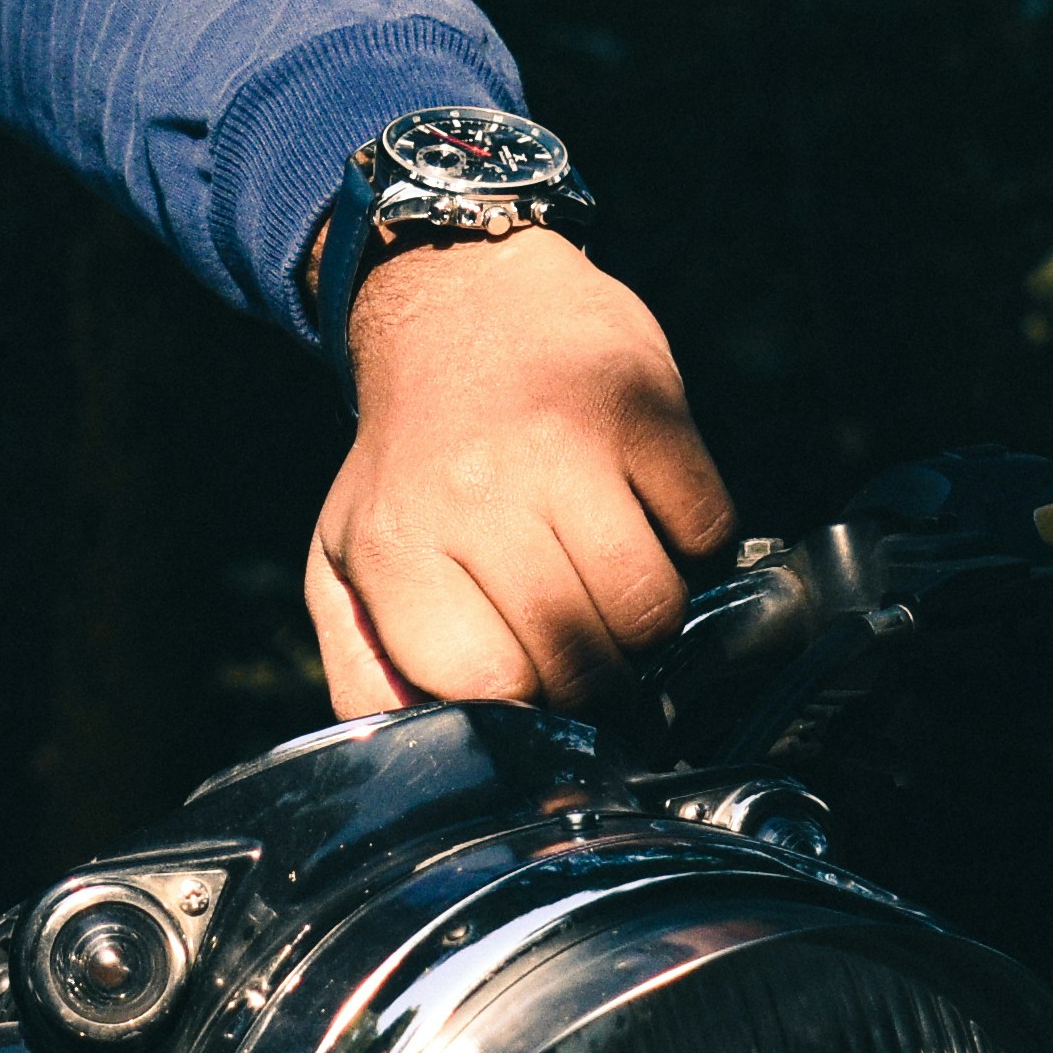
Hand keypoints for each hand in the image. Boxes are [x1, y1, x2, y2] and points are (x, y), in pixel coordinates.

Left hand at [303, 225, 737, 712]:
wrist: (458, 296)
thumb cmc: (407, 454)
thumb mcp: (345, 555)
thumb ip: (363, 665)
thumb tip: (406, 757)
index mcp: (398, 543)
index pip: (489, 685)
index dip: (522, 706)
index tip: (526, 684)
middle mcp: (478, 493)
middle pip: (580, 655)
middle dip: (591, 674)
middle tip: (577, 640)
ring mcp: (567, 447)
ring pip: (651, 607)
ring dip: (648, 624)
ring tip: (612, 590)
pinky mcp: (644, 406)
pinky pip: (707, 532)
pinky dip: (695, 548)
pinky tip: (647, 522)